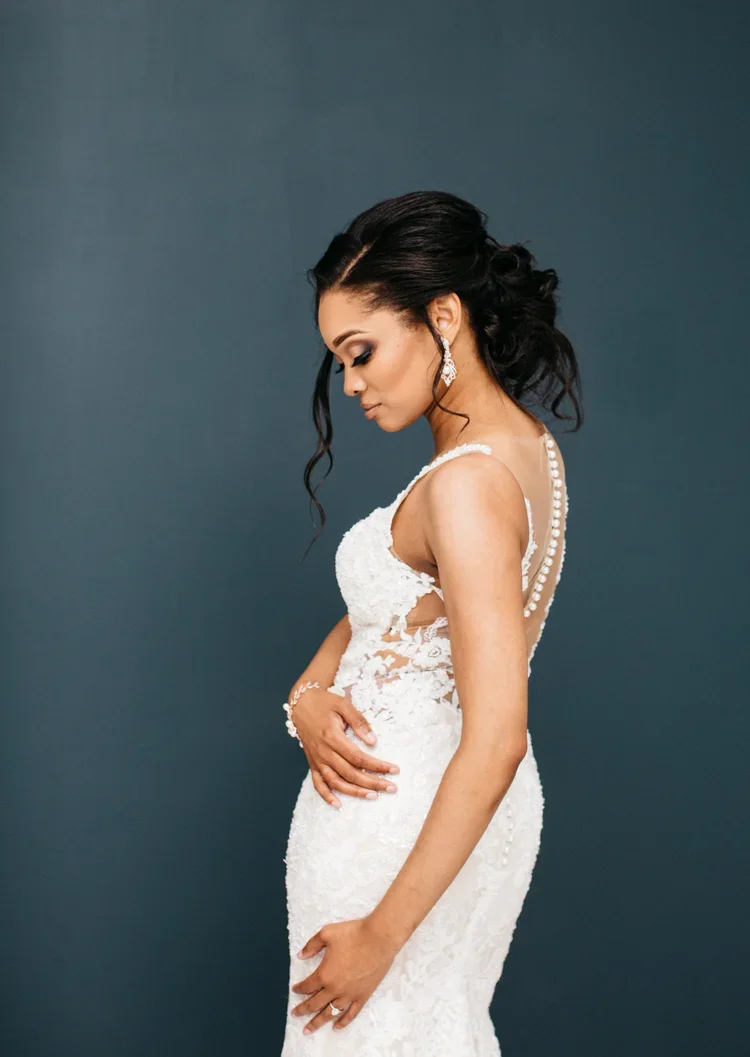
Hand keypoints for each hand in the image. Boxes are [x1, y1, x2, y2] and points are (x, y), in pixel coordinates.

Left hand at [290, 916, 397, 1034]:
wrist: (379, 939)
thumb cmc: (353, 933)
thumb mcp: (327, 933)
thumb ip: (312, 945)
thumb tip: (300, 955)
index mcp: (324, 974)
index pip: (307, 986)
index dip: (299, 988)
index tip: (295, 990)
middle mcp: (334, 989)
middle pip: (315, 1004)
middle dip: (303, 1010)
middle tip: (294, 1014)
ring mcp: (349, 995)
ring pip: (330, 1013)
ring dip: (318, 1022)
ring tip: (308, 1029)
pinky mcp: (363, 996)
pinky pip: (351, 1014)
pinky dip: (342, 1022)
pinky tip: (336, 1027)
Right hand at [291, 685, 399, 808]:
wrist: (301, 704)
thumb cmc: (325, 703)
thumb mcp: (343, 705)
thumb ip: (359, 722)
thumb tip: (373, 741)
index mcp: (333, 737)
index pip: (359, 758)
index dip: (377, 766)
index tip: (394, 770)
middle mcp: (324, 752)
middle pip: (351, 773)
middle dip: (373, 782)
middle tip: (392, 787)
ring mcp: (317, 760)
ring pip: (336, 782)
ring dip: (355, 792)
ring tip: (373, 796)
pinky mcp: (312, 763)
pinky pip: (318, 783)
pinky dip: (326, 796)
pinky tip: (338, 804)